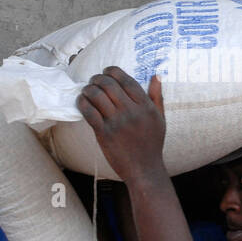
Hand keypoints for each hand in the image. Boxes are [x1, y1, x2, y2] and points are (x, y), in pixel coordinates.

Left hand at [76, 67, 165, 183]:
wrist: (144, 169)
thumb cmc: (152, 144)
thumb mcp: (160, 118)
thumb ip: (157, 96)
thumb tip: (156, 75)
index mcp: (145, 106)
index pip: (126, 80)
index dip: (113, 71)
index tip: (106, 70)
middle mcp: (131, 112)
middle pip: (109, 84)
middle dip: (97, 78)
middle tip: (93, 80)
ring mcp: (117, 123)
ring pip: (96, 95)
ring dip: (88, 89)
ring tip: (86, 90)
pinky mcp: (104, 133)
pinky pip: (89, 112)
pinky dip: (82, 103)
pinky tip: (81, 101)